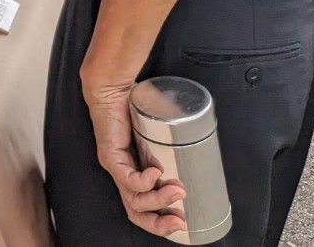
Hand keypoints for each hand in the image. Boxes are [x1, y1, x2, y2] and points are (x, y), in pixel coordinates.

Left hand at [81, 71, 188, 237]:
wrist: (113, 89)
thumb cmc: (134, 110)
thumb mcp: (159, 137)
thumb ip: (173, 150)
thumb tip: (203, 158)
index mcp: (133, 174)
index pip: (143, 209)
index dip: (161, 222)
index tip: (183, 223)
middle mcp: (122, 175)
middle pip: (136, 212)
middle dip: (160, 224)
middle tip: (181, 221)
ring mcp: (115, 166)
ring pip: (134, 198)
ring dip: (159, 200)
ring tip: (178, 191)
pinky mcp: (110, 155)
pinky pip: (127, 178)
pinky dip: (144, 181)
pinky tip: (156, 173)